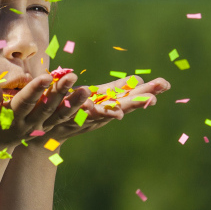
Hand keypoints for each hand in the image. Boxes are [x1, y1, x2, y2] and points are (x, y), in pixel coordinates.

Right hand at [0, 71, 88, 149]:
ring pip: (59, 115)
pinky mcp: (47, 128)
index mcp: (10, 116)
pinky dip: (76, 112)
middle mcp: (28, 124)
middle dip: (60, 92)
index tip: (46, 77)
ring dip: (73, 103)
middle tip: (72, 76)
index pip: (24, 101)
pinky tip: (89, 102)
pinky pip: (64, 120)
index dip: (35, 89)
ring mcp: (39, 128)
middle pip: (46, 107)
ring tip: (86, 90)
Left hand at [38, 74, 169, 141]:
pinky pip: (76, 111)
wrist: (46, 129)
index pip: (131, 97)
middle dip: (139, 100)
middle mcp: (100, 113)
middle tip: (155, 97)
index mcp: (109, 105)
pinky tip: (91, 102)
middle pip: (123, 106)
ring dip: (115, 109)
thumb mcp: (101, 97)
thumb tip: (140, 80)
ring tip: (127, 107)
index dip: (147, 91)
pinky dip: (84, 106)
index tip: (164, 85)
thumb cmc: (77, 108)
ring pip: (102, 112)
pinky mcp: (67, 116)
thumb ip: (118, 90)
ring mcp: (84, 117)